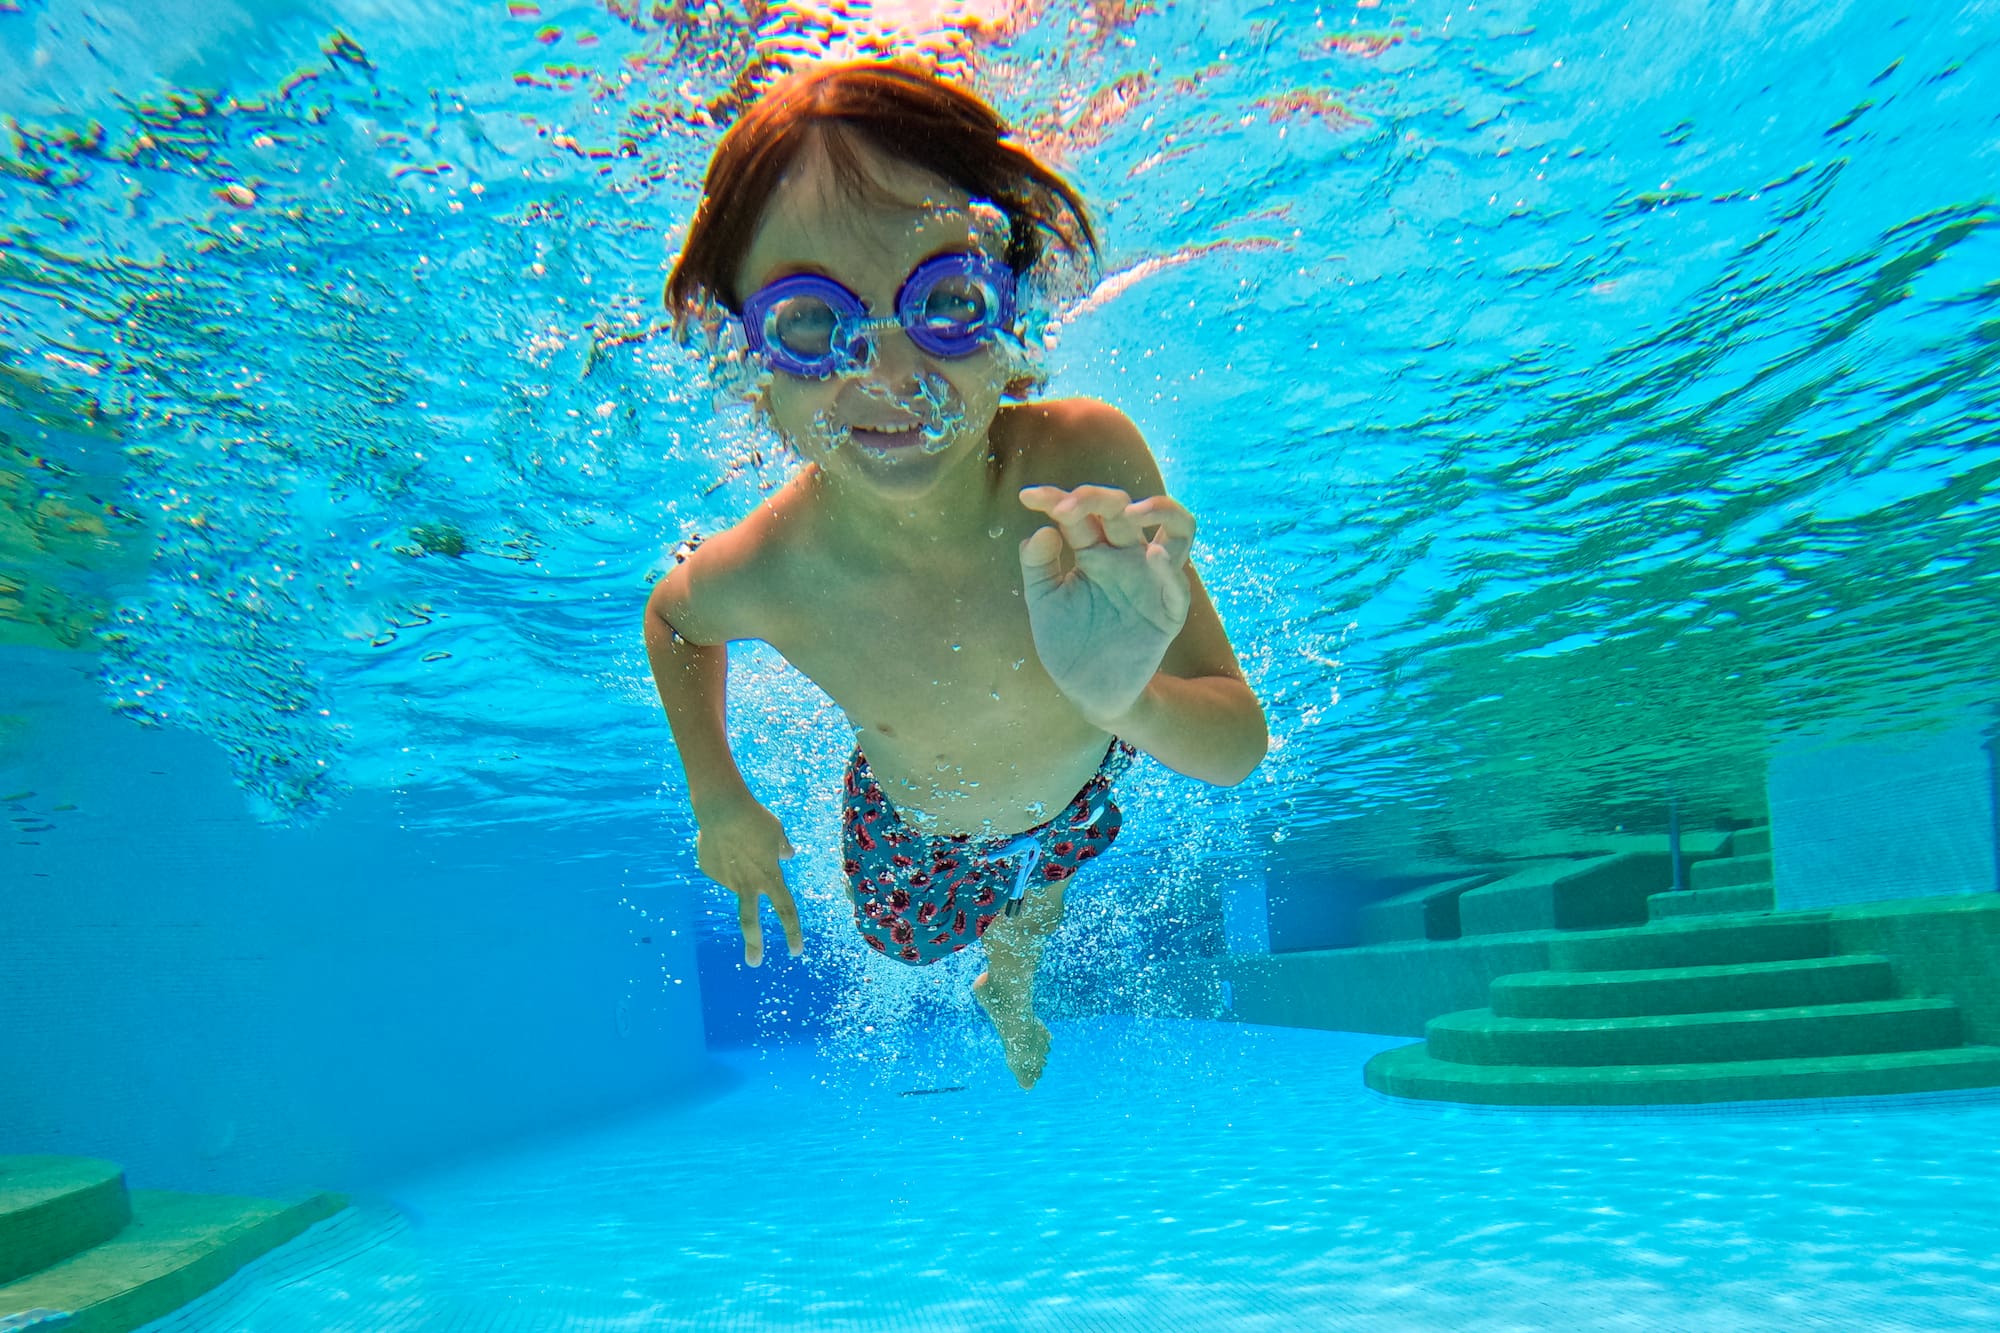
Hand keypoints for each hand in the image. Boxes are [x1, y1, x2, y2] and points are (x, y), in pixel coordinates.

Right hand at [693, 794, 801, 966]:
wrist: (722, 809)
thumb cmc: (755, 819)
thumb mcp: (777, 833)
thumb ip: (782, 849)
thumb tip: (788, 855)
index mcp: (769, 877)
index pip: (786, 910)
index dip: (792, 932)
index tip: (795, 952)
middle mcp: (748, 883)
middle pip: (749, 920)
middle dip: (753, 944)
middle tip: (754, 963)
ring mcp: (725, 879)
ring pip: (735, 877)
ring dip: (737, 863)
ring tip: (736, 838)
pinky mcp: (709, 870)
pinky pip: (720, 867)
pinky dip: (723, 856)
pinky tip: (722, 840)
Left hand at [1018, 484, 1194, 724]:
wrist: (1087, 689)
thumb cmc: (1067, 639)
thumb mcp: (1043, 600)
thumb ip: (1037, 565)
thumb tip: (1043, 529)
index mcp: (1094, 549)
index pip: (1081, 512)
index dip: (1055, 499)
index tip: (1028, 497)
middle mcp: (1126, 555)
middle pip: (1123, 508)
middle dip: (1095, 498)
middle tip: (1065, 508)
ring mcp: (1152, 579)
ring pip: (1176, 528)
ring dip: (1159, 509)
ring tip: (1130, 512)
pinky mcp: (1169, 611)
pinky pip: (1177, 585)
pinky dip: (1168, 568)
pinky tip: (1152, 556)